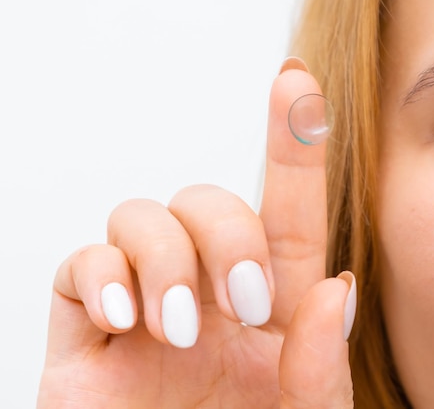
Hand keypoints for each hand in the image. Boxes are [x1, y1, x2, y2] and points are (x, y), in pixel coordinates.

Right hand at [37, 58, 355, 408]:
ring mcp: (143, 311)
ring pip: (141, 217)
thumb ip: (321, 368)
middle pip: (209, 201)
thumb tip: (333, 289)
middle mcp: (207, 299)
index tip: (298, 85)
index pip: (287, 217)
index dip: (292, 149)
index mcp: (269, 316)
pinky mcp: (83, 334)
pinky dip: (101, 276)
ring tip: (181, 326)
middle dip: (228, 231)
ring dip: (165, 257)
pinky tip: (126, 320)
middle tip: (244, 302)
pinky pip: (78, 265)